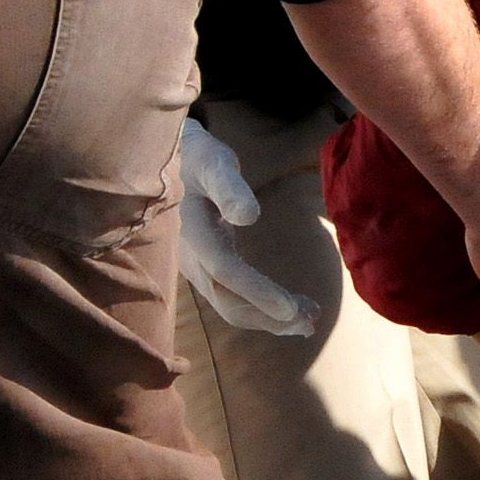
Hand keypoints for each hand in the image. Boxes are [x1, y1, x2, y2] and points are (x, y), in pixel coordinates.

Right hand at [177, 119, 318, 335]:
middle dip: (269, 316)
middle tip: (312, 321)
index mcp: (191, 230)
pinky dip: (259, 307)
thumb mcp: (214, 162)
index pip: (225, 269)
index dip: (256, 291)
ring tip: (309, 319)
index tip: (291, 308)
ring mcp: (193, 267)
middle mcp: (189, 257)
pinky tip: (287, 310)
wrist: (166, 162)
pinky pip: (229, 297)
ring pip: (229, 304)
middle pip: (227, 299)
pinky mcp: (202, 269)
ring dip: (268, 317)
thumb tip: (249, 216)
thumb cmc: (198, 157)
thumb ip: (229, 187)